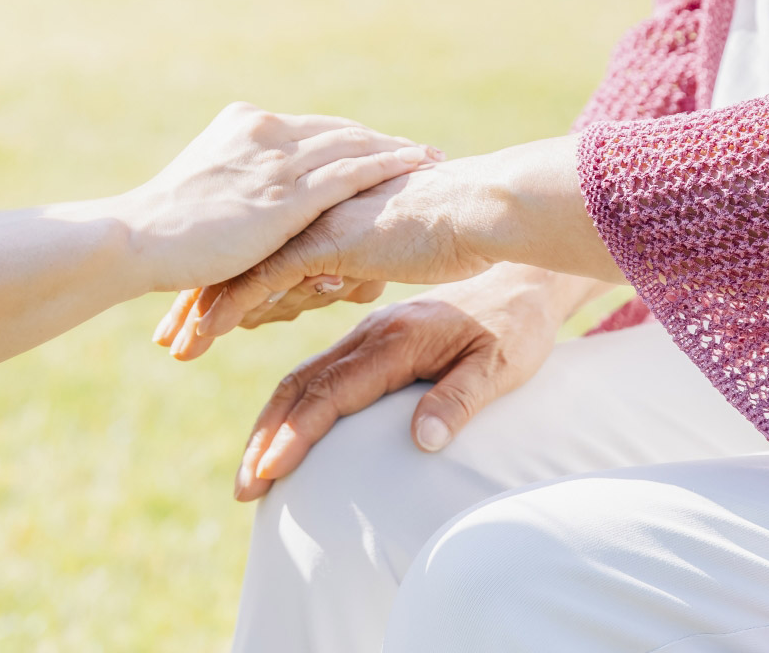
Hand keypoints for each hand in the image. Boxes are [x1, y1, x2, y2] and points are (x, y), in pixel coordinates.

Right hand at [115, 103, 439, 292]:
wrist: (137, 239)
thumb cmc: (161, 231)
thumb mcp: (202, 192)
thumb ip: (234, 187)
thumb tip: (251, 208)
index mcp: (243, 125)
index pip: (312, 129)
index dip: (350, 138)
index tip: (381, 144)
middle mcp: (264, 131)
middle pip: (339, 132)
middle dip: (381, 142)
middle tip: (421, 150)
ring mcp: (277, 160)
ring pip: (353, 146)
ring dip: (397, 151)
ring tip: (432, 158)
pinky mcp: (287, 194)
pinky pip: (351, 172)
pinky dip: (388, 165)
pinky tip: (417, 167)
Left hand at [156, 160, 496, 358]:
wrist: (482, 210)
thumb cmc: (452, 231)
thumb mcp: (387, 250)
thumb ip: (352, 261)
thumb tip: (331, 277)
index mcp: (317, 211)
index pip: (255, 244)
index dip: (222, 278)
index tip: (191, 310)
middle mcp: (306, 213)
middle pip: (236, 256)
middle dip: (197, 297)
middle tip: (166, 336)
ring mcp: (312, 223)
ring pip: (241, 268)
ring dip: (203, 310)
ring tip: (175, 347)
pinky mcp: (324, 240)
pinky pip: (264, 277)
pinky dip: (230, 306)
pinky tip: (203, 333)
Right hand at [229, 265, 613, 500]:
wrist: (522, 279)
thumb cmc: (516, 328)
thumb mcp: (502, 365)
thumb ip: (460, 399)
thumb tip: (423, 442)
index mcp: (398, 339)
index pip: (332, 392)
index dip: (296, 434)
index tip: (270, 472)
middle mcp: (372, 332)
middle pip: (302, 385)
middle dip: (267, 436)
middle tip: (245, 489)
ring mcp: (367, 333)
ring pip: (303, 377)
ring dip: (272, 423)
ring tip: (252, 471)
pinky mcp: (371, 338)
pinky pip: (319, 372)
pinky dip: (291, 405)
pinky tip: (283, 434)